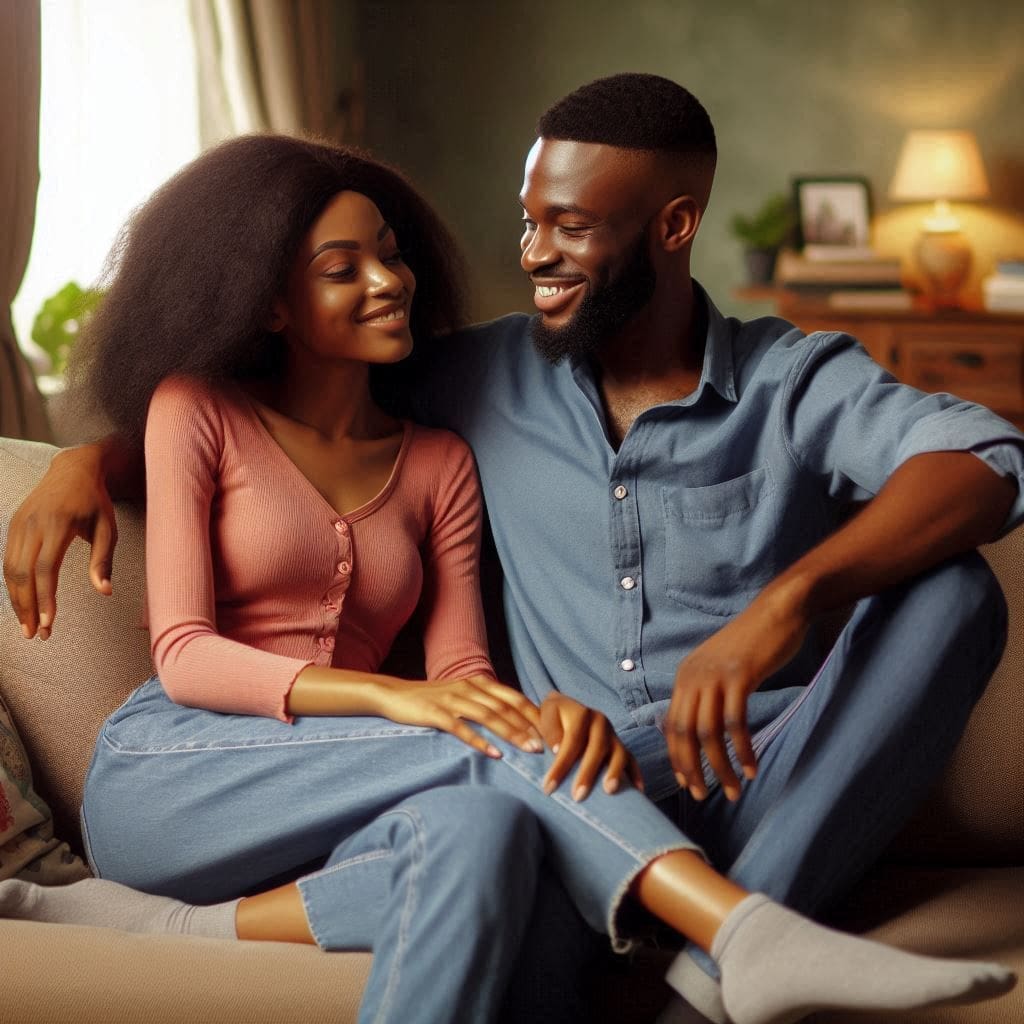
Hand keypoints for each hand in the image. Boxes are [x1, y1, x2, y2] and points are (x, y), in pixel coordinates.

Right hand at [3, 445, 116, 639]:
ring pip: (9, 569)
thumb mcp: (107, 528)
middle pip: (22, 573)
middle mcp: (33, 524)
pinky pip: (7, 560)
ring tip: (27, 627)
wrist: (73, 469)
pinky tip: (22, 603)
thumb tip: (105, 592)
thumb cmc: (96, 502)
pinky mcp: (13, 525)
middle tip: (36, 635)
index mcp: (58, 524)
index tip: (49, 623)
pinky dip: (12, 585)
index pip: (46, 568)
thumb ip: (103, 560)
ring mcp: (19, 524)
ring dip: (17, 600)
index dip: (45, 598)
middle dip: (27, 607)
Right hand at [375, 675, 543, 757]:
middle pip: (506, 708)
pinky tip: (494, 754)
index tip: (552, 730)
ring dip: (512, 734)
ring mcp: (453, 700)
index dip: (534, 713)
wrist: (394, 694)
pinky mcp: (436, 713)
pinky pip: (462, 728)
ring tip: (529, 750)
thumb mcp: (462, 695)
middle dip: (529, 726)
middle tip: (548, 746)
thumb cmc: (432, 699)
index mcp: (478, 682)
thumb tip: (514, 718)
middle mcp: (469, 688)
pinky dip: (480, 741)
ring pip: (489, 717)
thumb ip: (486, 702)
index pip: (513, 697)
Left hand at [538, 692, 643, 800]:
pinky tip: (637, 791)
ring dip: (615, 772)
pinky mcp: (621, 746)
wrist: (568, 708)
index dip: (560, 765)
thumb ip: (550, 731)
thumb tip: (556, 750)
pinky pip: (632, 760)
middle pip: (597, 747)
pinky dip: (636, 775)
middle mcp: (600, 722)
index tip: (548, 788)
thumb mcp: (546, 716)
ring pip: (619, 753)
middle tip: (577, 796)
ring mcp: (613, 735)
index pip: (571, 741)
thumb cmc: (554, 718)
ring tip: (609, 791)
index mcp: (581, 713)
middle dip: (587, 773)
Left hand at [667, 586, 810, 801]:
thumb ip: (708, 693)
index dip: (678, 758)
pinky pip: (736, 723)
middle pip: (684, 733)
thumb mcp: (720, 668)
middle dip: (692, 769)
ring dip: (720, 767)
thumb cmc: (753, 644)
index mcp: (685, 676)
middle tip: (703, 795)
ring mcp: (715, 676)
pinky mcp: (740, 677)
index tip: (687, 783)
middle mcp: (693, 676)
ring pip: (708, 733)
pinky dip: (743, 750)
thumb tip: (701, 729)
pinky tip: (751, 767)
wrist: (778, 611)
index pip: (672, 725)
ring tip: (733, 789)